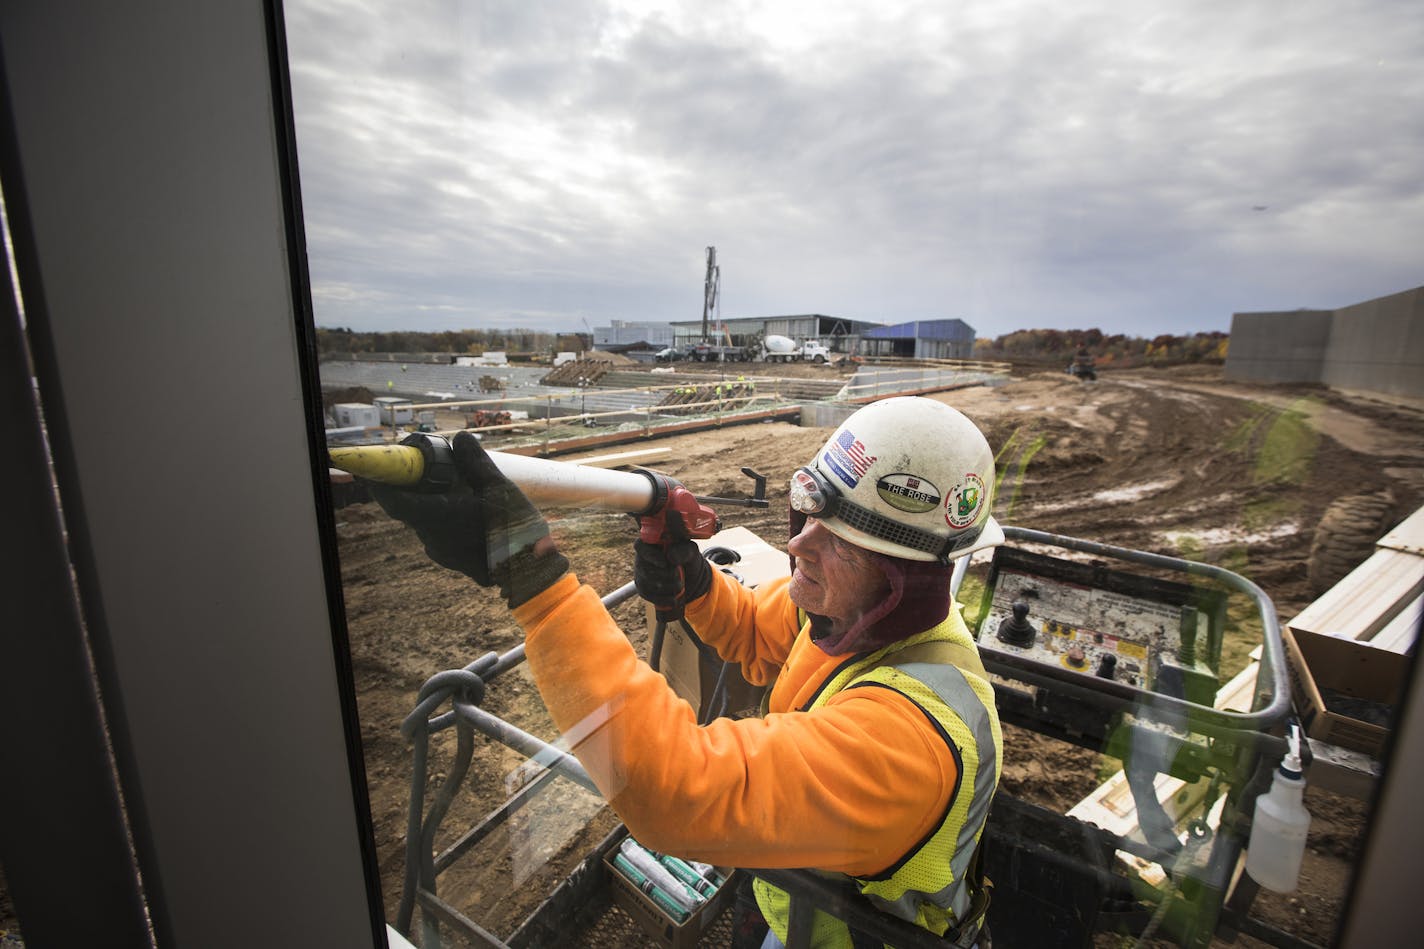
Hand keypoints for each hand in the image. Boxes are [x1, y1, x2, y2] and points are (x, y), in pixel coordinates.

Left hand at [370, 432, 567, 606]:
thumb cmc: (515, 529)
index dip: (380, 483)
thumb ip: (475, 461)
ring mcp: (442, 553)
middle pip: (409, 509)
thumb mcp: (499, 486)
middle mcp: (433, 538)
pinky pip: (440, 535)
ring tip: (458, 491)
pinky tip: (470, 515)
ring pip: (426, 522)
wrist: (530, 572)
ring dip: (433, 505)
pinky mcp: (452, 561)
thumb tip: (460, 438)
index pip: (394, 500)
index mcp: (438, 517)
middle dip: (413, 488)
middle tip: (427, 469)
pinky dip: (445, 521)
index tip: (374, 469)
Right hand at [634, 510, 711, 620]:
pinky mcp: (643, 589)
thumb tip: (671, 557)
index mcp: (651, 543)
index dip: (650, 556)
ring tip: (680, 585)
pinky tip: (674, 599)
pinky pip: (649, 596)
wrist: (690, 576)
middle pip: (645, 569)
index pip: (640, 546)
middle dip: (666, 575)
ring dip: (666, 587)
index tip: (664, 563)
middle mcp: (641, 558)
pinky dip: (663, 599)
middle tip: (679, 575)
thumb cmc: (688, 557)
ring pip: (647, 584)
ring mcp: (640, 574)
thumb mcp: (690, 551)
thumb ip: (684, 550)